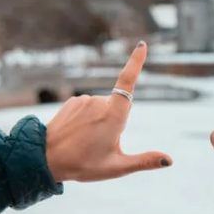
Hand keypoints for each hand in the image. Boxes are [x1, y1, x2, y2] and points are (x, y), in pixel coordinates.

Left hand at [45, 42, 172, 182]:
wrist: (44, 160)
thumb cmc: (83, 165)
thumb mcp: (117, 167)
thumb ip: (145, 161)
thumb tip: (169, 160)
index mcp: (114, 115)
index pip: (128, 82)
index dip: (136, 62)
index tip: (142, 45)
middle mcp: (99, 102)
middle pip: (117, 108)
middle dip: (114, 124)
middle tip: (98, 148)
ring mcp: (84, 100)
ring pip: (102, 109)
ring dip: (99, 123)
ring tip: (84, 143)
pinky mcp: (72, 102)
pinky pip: (88, 108)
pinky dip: (87, 120)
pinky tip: (76, 134)